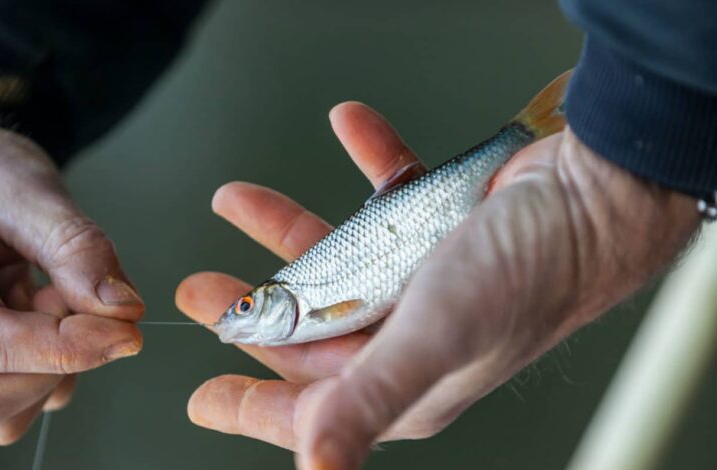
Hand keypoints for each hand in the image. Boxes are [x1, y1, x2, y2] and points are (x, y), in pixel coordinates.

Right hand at [0, 105, 143, 443]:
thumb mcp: (23, 187)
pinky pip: (16, 402)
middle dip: (57, 359)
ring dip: (55, 365)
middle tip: (76, 297)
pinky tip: (46, 311)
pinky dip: (51, 368)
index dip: (66, 346)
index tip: (128, 331)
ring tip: (53, 293)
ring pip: (2, 412)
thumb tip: (124, 308)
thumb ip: (73, 245)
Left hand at [176, 102, 699, 468]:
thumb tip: (316, 466)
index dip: (250, 405)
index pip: (309, 406)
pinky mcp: (434, 225)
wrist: (593, 197)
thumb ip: (368, 398)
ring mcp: (418, 278)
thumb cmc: (526, 273)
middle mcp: (406, 333)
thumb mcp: (433, 339)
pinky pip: (384, 193)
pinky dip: (366, 161)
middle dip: (251, 307)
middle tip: (202, 289)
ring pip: (333, 258)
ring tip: (239, 202)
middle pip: (308, 326)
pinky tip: (349, 129)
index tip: (204, 400)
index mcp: (400, 379)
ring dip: (284, 229)